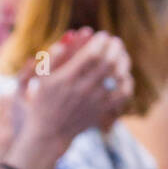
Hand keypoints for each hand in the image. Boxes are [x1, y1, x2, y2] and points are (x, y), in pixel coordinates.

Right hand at [23, 30, 133, 146]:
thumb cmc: (42, 102)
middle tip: (115, 41)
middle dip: (115, 47)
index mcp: (67, 79)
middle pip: (108, 62)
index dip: (100, 42)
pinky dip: (127, 82)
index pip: (91, 54)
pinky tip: (124, 75)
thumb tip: (66, 40)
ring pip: (118, 77)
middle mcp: (83, 89)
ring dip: (123, 61)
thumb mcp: (40, 80)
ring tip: (121, 54)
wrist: (49, 134)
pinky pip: (123, 94)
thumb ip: (52, 59)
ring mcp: (95, 101)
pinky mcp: (102, 111)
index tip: (102, 35)